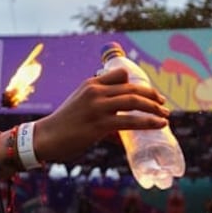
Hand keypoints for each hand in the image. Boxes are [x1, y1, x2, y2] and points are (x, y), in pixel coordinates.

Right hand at [31, 68, 169, 163]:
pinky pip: (130, 121)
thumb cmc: (64, 125)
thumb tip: (120, 125)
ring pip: (134, 101)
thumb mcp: (80, 105)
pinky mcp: (99, 124)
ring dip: (154, 108)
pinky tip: (160, 124)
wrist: (45, 138)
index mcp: (91, 83)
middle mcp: (95, 91)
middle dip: (152, 95)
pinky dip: (148, 122)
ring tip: (166, 115)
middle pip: (132, 87)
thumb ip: (99, 107)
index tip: (149, 93)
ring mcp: (97, 107)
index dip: (137, 83)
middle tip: (164, 103)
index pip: (121, 74)